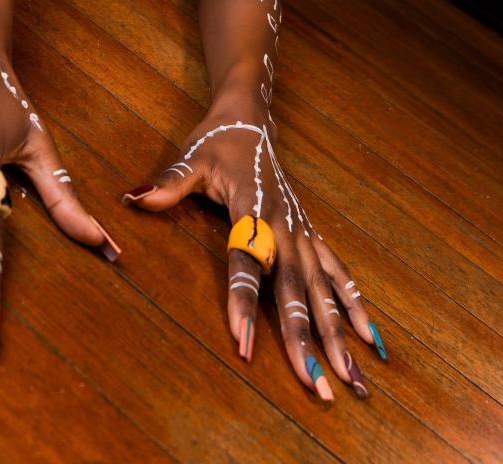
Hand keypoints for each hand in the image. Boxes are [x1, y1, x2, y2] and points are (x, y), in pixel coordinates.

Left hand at [124, 102, 384, 400]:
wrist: (249, 118)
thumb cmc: (216, 142)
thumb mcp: (190, 158)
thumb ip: (169, 184)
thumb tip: (133, 198)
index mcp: (251, 206)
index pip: (246, 261)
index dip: (243, 302)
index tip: (245, 346)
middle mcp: (282, 223)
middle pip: (293, 287)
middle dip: (304, 337)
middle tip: (316, 384)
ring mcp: (300, 230)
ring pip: (322, 288)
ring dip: (337, 333)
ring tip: (353, 378)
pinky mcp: (310, 232)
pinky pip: (337, 272)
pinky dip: (353, 303)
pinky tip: (369, 338)